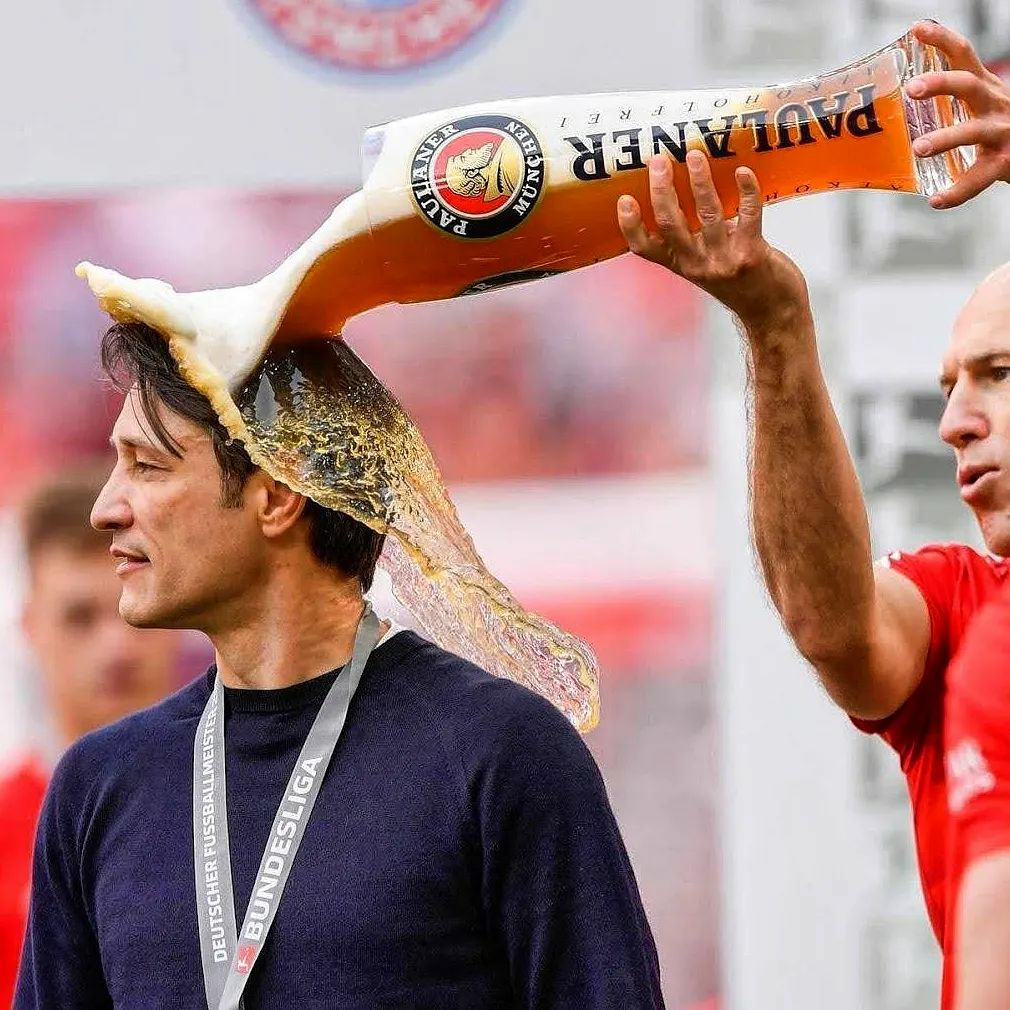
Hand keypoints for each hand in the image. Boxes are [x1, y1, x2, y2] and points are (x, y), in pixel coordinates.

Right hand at [617, 150, 809, 333]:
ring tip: (695, 156)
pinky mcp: (752, 254)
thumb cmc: (742, 286)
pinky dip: (746, 191)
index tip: (624, 200)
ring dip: (700, 181)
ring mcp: (724, 260)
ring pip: (707, 214)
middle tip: (659, 161)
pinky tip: (743, 172)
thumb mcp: (708, 266)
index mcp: (682, 265)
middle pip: (670, 224)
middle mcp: (698, 264)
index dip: (631, 225)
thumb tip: (692, 195)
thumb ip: (697, 240)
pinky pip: (748, 215)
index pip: (645, 249)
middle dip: (662, 190)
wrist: (773, 314)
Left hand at [906, 20, 1009, 208]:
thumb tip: (901, 96)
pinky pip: (978, 179)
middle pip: (968, 85)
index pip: (964, 55)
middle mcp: (995, 104)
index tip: (917, 29)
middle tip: (911, 89)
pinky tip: (936, 201)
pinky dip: (957, 192)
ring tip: (918, 148)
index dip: (942, 39)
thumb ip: (950, 98)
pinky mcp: (1004, 162)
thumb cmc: (998, 126)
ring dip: (945, 139)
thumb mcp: (981, 103)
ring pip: (973, 132)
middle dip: (941, 83)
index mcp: (985, 87)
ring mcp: (1001, 132)